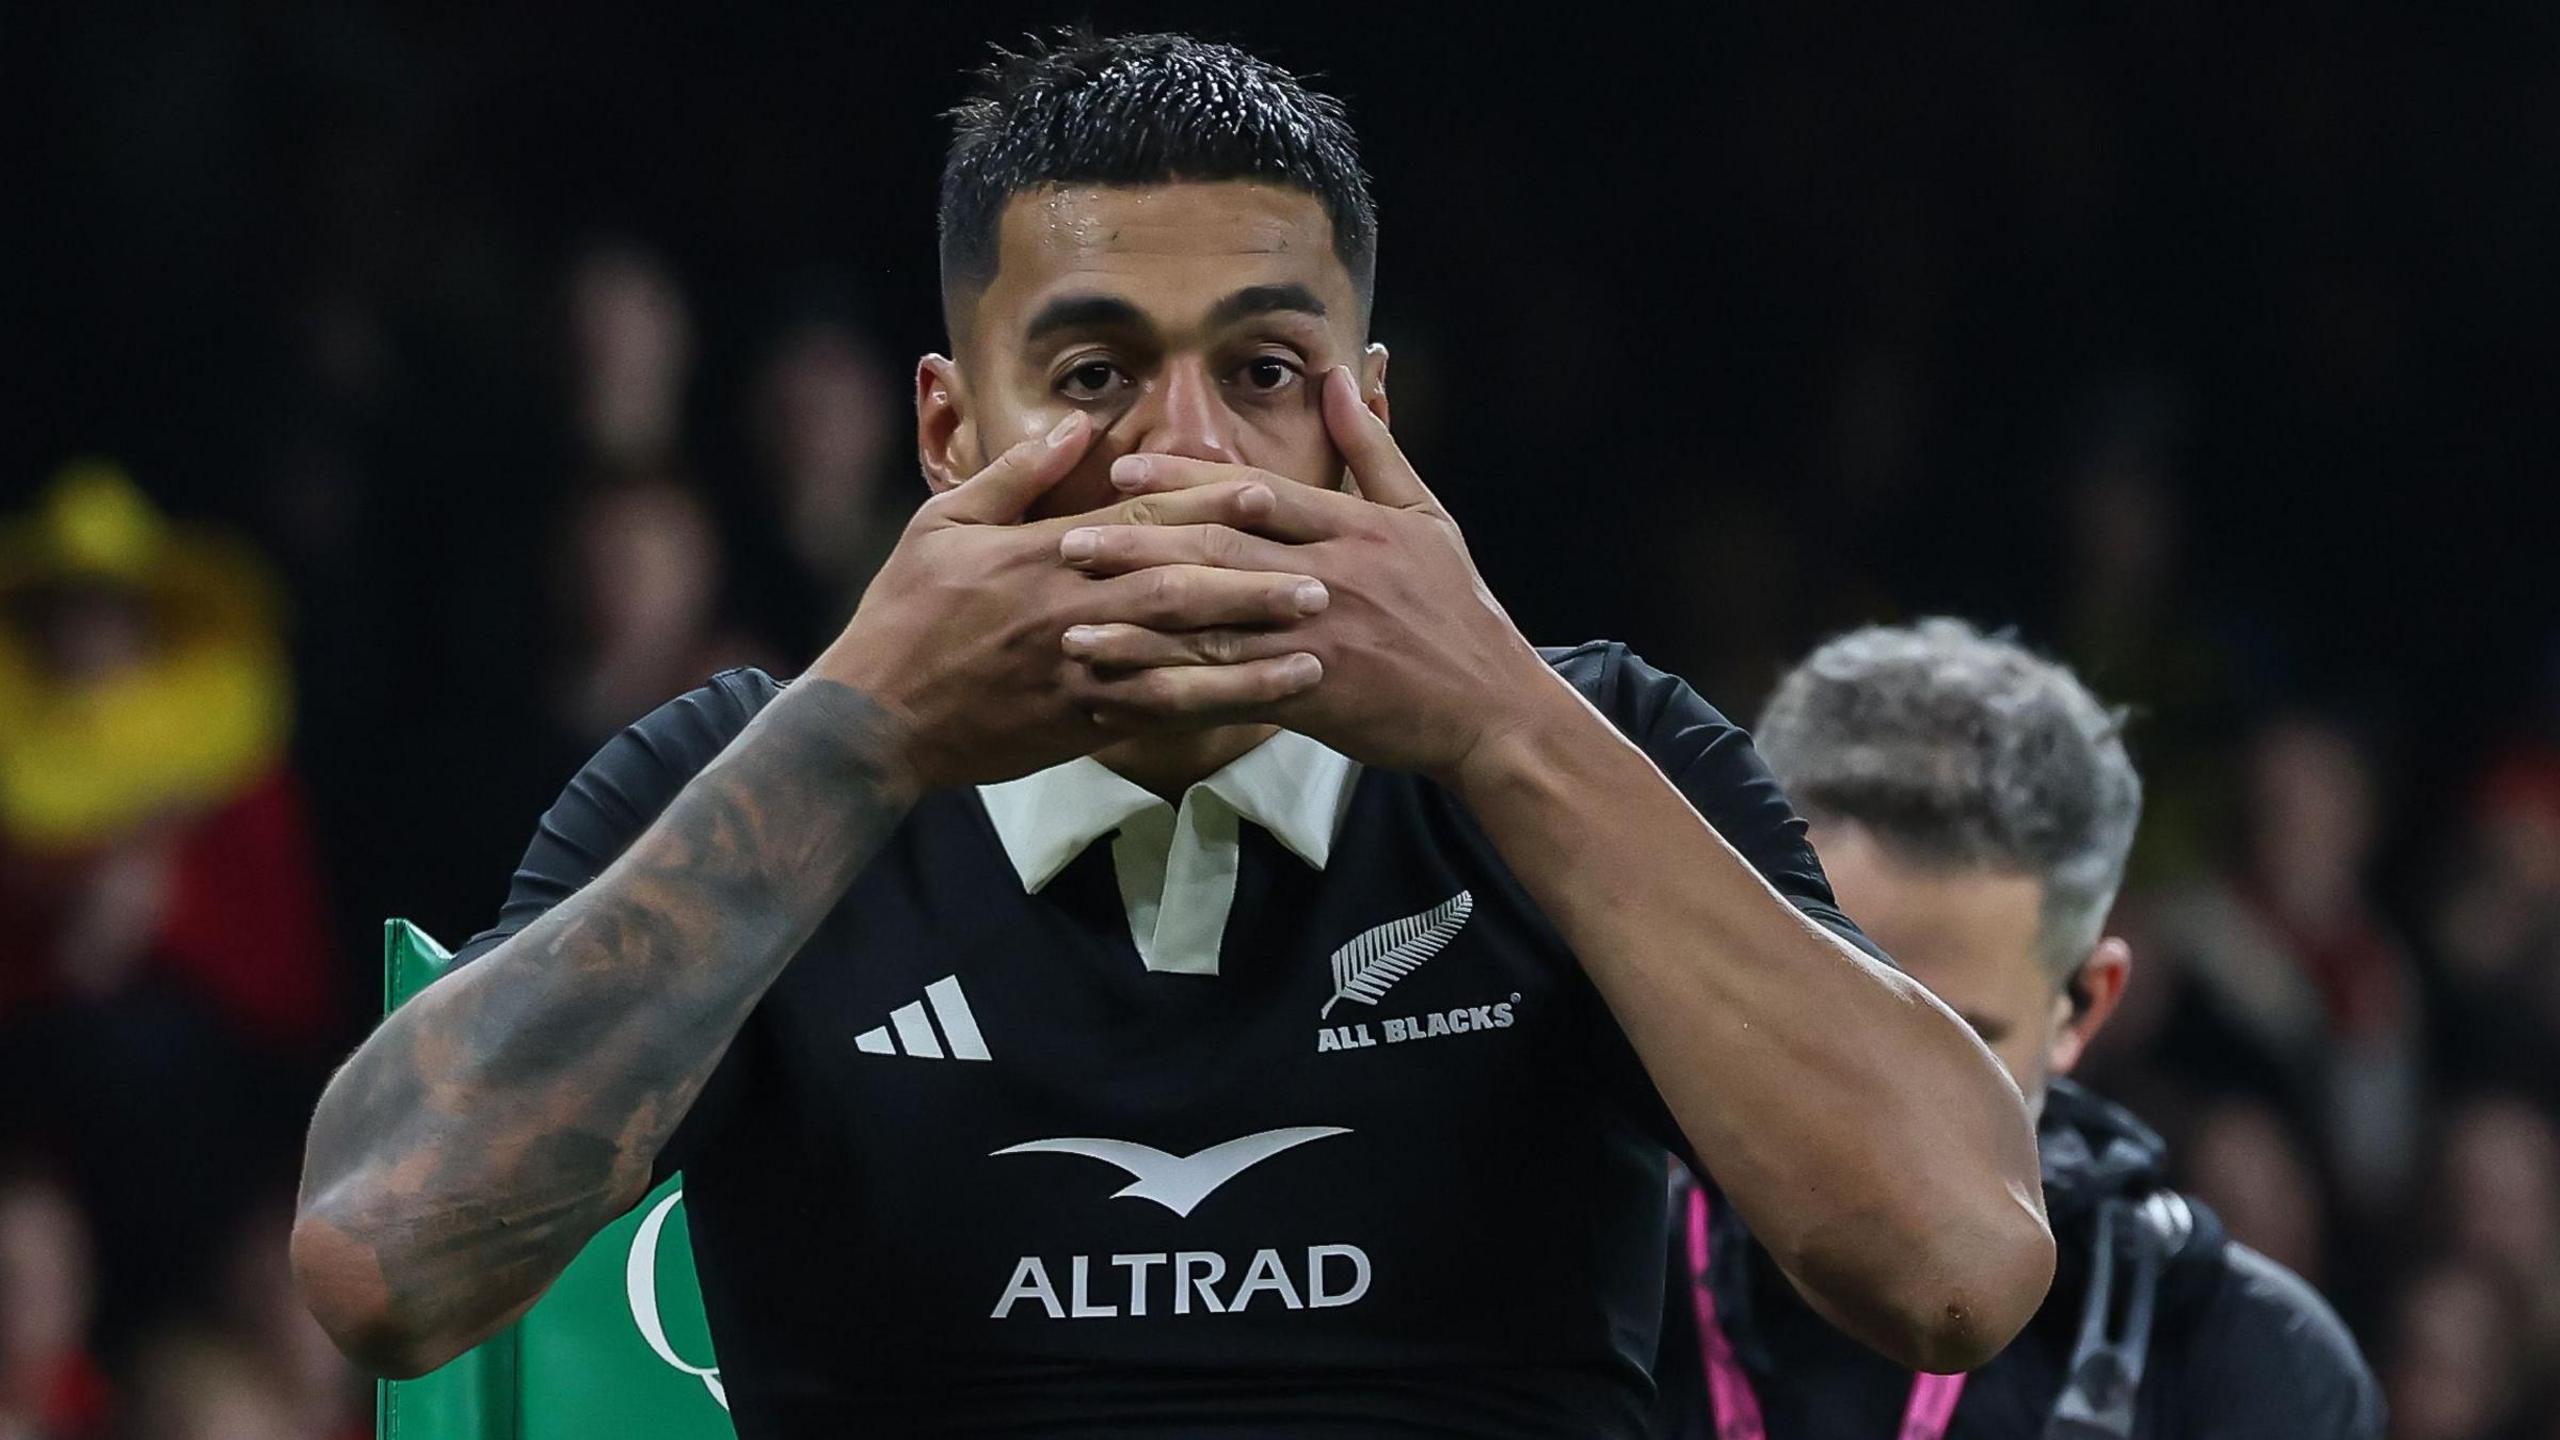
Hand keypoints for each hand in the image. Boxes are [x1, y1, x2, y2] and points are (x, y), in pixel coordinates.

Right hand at [815, 414, 1334, 787]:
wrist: (872, 718)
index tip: (1270, 495)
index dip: (1208, 507)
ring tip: (1319, 645)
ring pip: (1182, 658)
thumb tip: (1076, 423)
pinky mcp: (1080, 724)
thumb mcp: (943, 524)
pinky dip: (1219, 709)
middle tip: (1323, 579)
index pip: (1141, 521)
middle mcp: (1071, 610)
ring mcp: (1079, 671)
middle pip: (1179, 590)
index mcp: (1042, 553)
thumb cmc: (904, 614)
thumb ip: (1015, 476)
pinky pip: (1162, 715)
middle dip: (1254, 584)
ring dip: (1254, 653)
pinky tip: (1268, 707)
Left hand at [1054, 369, 1561, 781]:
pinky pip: (1229, 692)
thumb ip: (1374, 447)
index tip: (1123, 474)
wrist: (1491, 707)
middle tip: (1071, 540)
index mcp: (1355, 527)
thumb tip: (1341, 372)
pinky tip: (1121, 695)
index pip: (1257, 494)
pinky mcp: (1314, 697)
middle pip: (1221, 552)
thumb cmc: (1457, 610)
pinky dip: (1171, 693)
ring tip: (1074, 619)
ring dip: (1139, 624)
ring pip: (1215, 624)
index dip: (1186, 482)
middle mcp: (1331, 576)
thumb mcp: (1426, 517)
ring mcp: (1319, 638)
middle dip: (1140, 546)